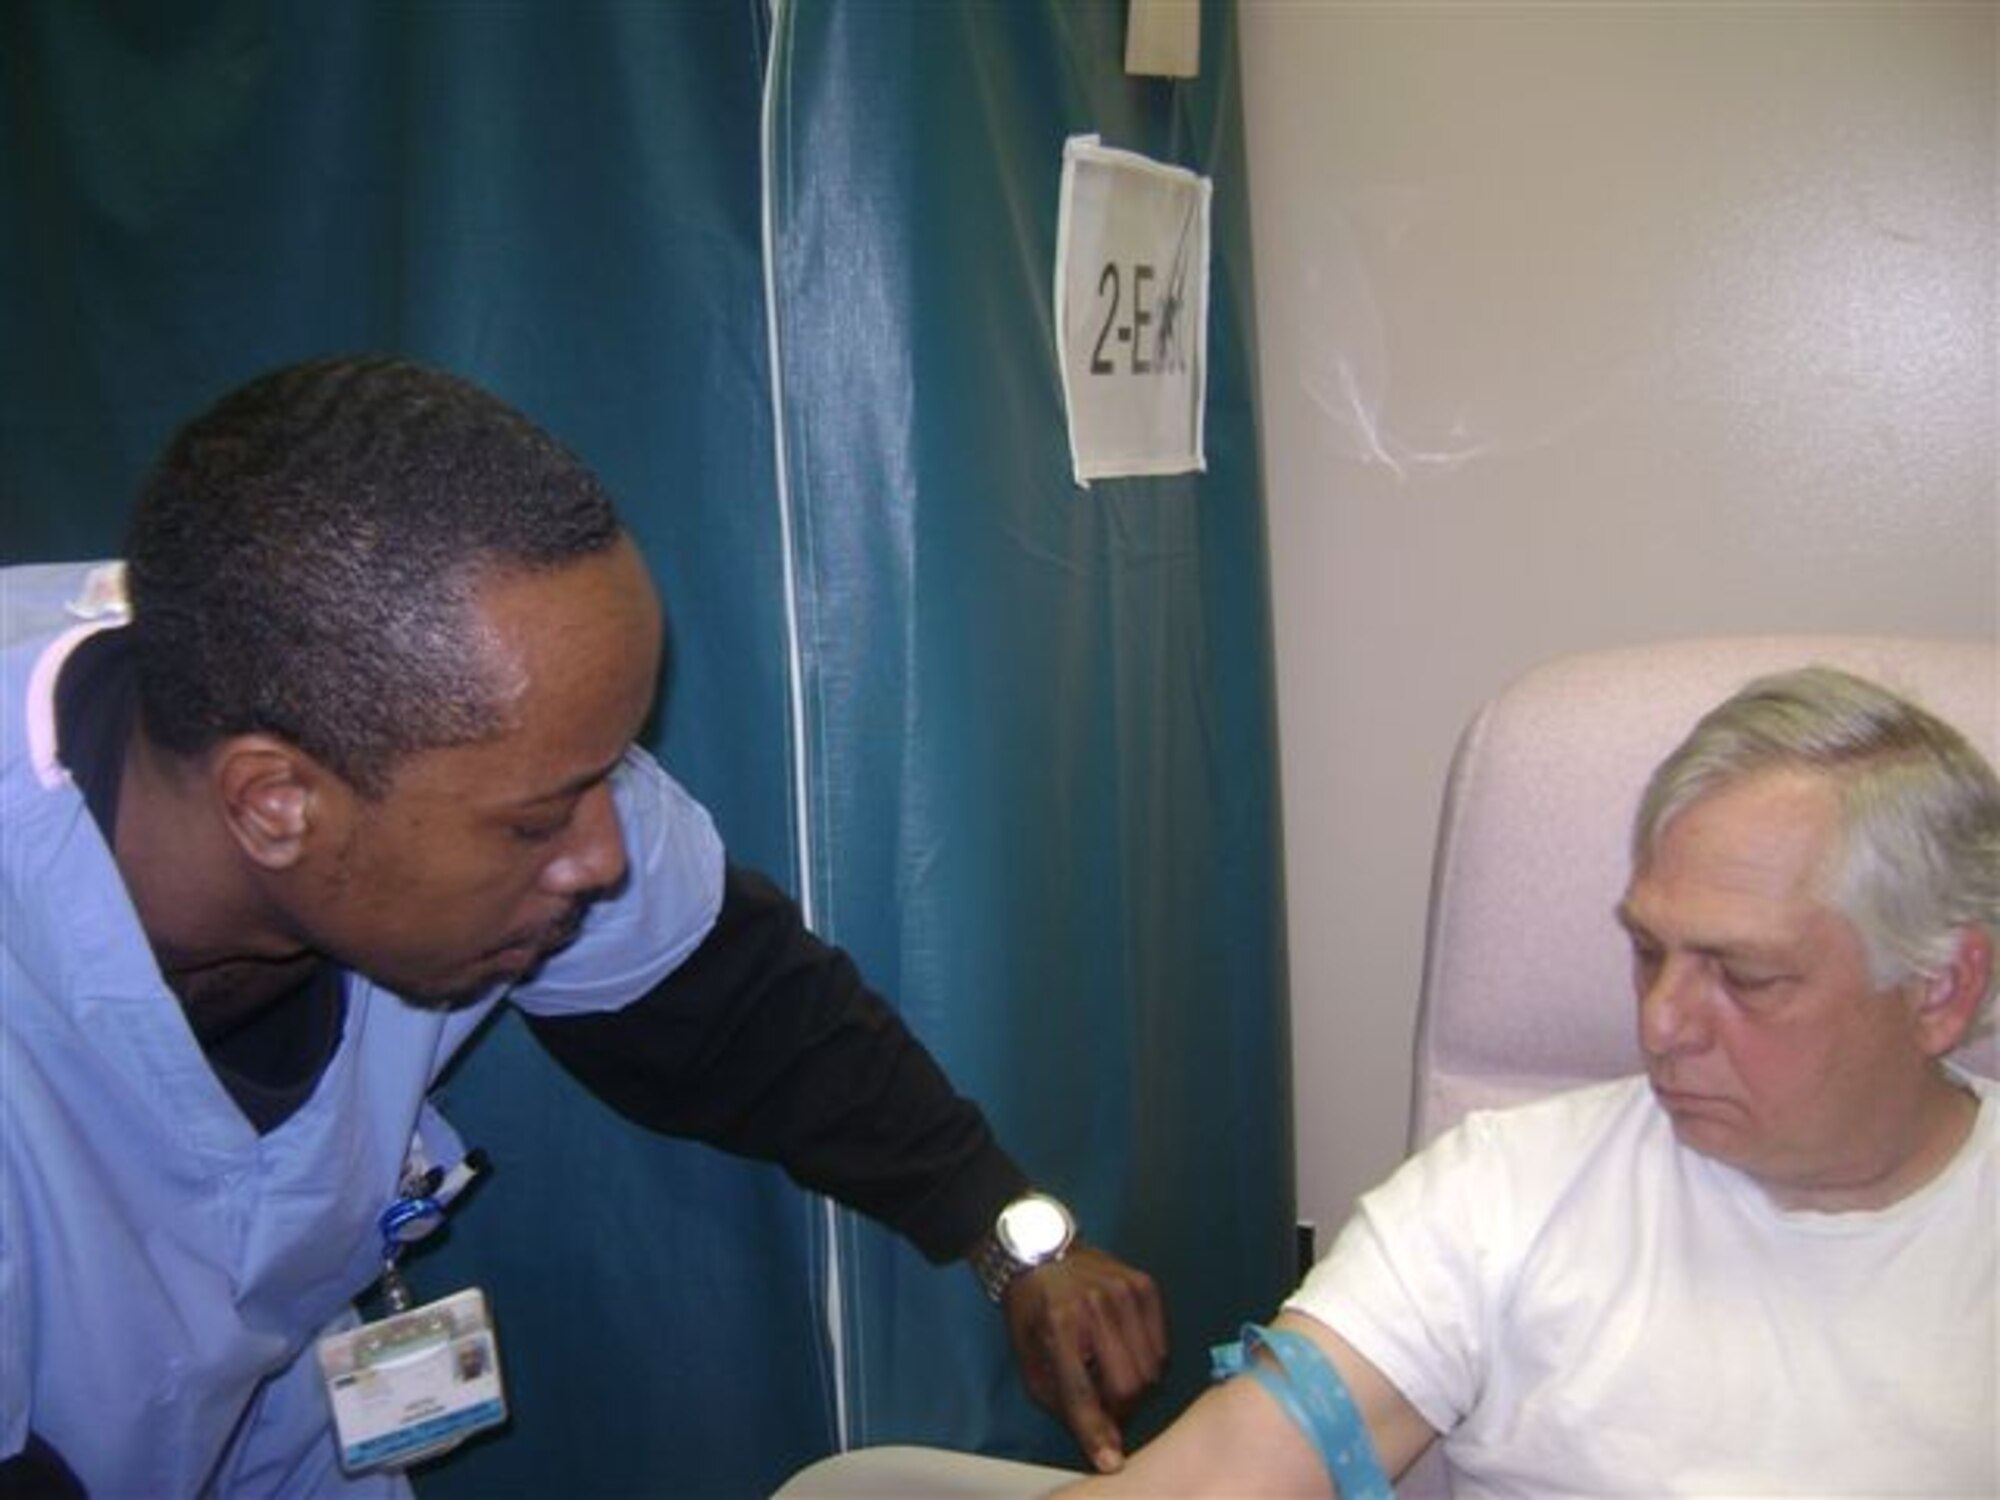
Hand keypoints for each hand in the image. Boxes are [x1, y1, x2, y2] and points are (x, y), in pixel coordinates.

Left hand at [1000, 1244, 1167, 1473]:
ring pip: (1151, 1370)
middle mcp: (1096, 1306)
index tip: (1111, 1460)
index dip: (1096, 1430)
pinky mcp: (1146, 1285)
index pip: (1083, 1392)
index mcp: (1059, 1325)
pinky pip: (1162, 1347)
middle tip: (1104, 1403)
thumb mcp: (1030, 1359)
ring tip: (1111, 1373)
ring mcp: (1126, 1292)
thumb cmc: (1032, 1311)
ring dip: (1135, 1386)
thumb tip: (1106, 1443)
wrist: (1042, 1249)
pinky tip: (1125, 1350)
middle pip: (1129, 1386)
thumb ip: (1063, 1403)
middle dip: (1119, 1409)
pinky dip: (1148, 1361)